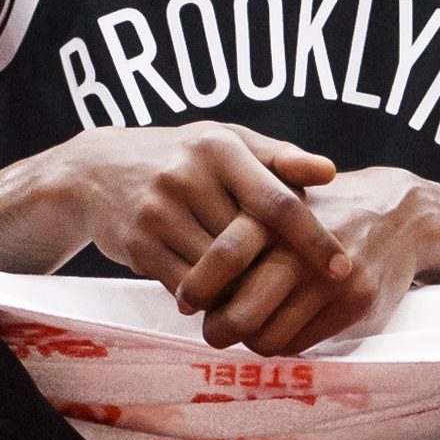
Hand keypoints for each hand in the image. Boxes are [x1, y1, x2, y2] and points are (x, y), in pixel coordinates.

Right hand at [64, 123, 346, 298]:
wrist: (94, 172)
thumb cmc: (179, 157)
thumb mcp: (225, 142)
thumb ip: (277, 157)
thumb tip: (329, 173)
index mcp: (217, 148)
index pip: (277, 202)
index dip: (315, 239)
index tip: (345, 268)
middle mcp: (185, 177)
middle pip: (250, 246)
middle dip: (277, 273)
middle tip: (301, 290)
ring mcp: (157, 213)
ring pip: (220, 273)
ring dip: (243, 290)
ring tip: (259, 294)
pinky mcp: (138, 245)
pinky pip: (188, 287)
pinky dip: (209, 297)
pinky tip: (218, 294)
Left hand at [190, 168, 431, 356]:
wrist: (400, 214)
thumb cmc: (321, 210)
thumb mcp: (279, 200)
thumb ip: (237, 230)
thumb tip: (185, 279)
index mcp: (274, 215)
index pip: (223, 260)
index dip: (198, 288)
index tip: (186, 301)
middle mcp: (301, 248)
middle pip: (242, 313)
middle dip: (219, 329)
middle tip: (214, 328)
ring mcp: (331, 279)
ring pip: (269, 336)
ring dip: (251, 340)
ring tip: (248, 327)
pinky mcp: (355, 303)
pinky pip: (300, 343)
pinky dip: (283, 342)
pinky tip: (282, 325)